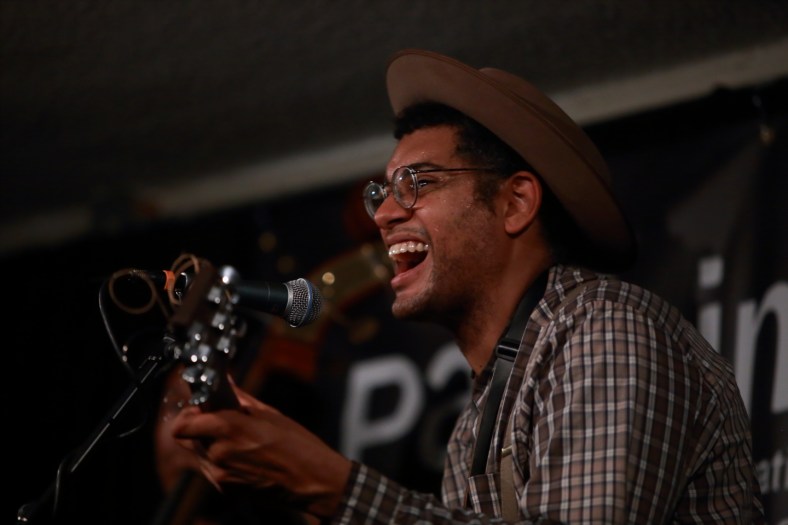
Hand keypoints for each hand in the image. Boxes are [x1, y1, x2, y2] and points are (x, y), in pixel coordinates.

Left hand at [170, 381, 351, 518]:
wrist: (313, 481)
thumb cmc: (297, 445)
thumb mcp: (269, 414)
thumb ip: (239, 398)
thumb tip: (224, 380)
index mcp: (229, 429)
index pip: (182, 425)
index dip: (189, 415)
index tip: (201, 409)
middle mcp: (219, 454)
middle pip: (188, 439)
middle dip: (201, 428)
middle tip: (221, 422)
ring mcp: (221, 475)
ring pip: (200, 454)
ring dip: (210, 444)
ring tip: (238, 441)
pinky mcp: (227, 490)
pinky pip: (213, 470)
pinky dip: (221, 461)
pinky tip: (244, 456)